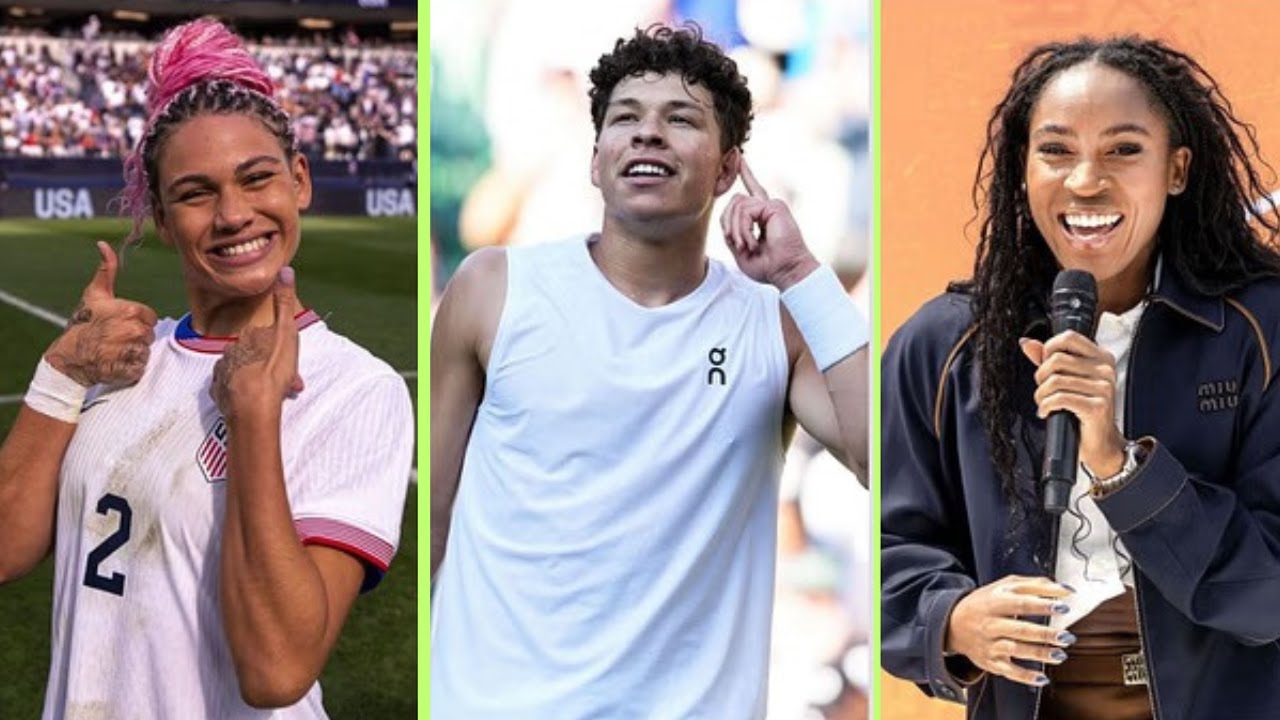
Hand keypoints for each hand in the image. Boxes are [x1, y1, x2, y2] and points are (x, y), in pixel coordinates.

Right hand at [44, 241, 157, 386]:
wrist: (68, 356)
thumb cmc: (83, 323)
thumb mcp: (95, 295)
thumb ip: (107, 270)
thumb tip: (103, 244)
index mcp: (131, 311)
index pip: (149, 317)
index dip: (135, 321)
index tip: (119, 323)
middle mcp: (134, 331)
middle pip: (149, 334)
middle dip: (135, 336)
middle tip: (114, 338)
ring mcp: (132, 352)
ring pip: (146, 351)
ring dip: (133, 352)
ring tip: (114, 350)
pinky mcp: (130, 370)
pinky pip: (141, 367)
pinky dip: (131, 367)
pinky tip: (115, 362)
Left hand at [210, 267, 304, 420]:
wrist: (253, 405)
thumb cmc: (272, 370)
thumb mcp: (286, 333)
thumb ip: (284, 302)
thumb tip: (285, 270)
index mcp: (249, 335)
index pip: (265, 337)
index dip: (279, 349)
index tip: (289, 362)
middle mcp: (232, 349)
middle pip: (252, 355)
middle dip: (268, 368)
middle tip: (285, 384)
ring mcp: (223, 371)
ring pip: (242, 372)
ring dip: (257, 382)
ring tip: (272, 396)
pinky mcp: (219, 392)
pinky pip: (230, 389)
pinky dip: (241, 393)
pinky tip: (253, 402)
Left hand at [718, 158, 819, 289]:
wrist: (787, 271)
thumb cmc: (768, 266)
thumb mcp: (741, 250)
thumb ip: (732, 232)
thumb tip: (726, 220)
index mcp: (762, 215)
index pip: (752, 191)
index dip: (746, 174)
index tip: (740, 159)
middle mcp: (768, 207)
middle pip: (734, 202)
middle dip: (728, 224)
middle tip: (736, 244)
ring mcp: (772, 205)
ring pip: (737, 206)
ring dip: (736, 230)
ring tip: (746, 246)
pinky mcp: (774, 206)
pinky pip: (745, 211)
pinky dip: (743, 229)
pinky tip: (751, 242)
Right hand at [945, 575, 1074, 685]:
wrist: (953, 624)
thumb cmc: (985, 602)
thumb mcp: (1004, 587)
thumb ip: (1034, 585)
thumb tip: (1063, 590)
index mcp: (995, 602)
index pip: (1021, 603)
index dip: (1042, 605)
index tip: (1063, 607)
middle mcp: (991, 623)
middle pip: (1020, 629)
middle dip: (1045, 634)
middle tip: (1066, 636)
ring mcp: (990, 644)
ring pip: (1016, 650)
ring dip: (1040, 653)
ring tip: (1060, 654)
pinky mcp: (990, 662)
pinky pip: (1009, 671)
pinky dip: (1026, 677)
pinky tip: (1042, 678)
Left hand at [1020, 331, 1126, 475]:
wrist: (1100, 442)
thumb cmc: (1082, 410)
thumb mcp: (1067, 380)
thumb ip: (1048, 359)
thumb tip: (1026, 343)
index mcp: (1101, 357)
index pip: (1069, 337)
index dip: (1048, 349)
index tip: (1044, 365)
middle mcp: (1106, 369)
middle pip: (1057, 359)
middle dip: (1041, 376)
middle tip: (1043, 390)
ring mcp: (1104, 388)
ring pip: (1055, 380)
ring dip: (1041, 395)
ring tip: (1044, 403)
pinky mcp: (1097, 407)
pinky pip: (1059, 398)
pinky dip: (1045, 406)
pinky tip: (1046, 412)